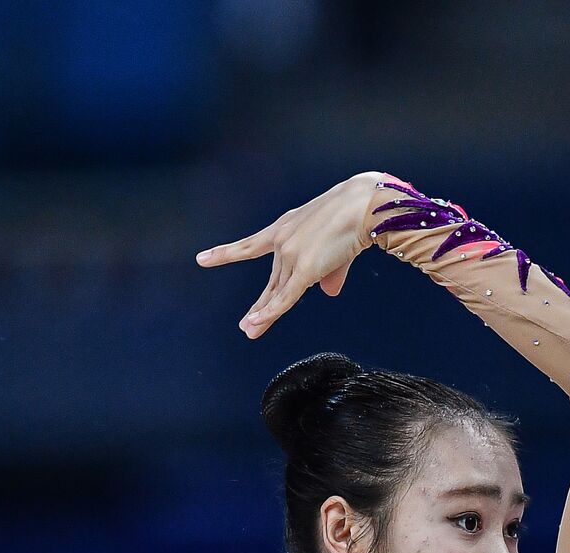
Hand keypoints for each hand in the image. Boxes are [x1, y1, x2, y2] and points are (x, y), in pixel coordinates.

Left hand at [196, 171, 382, 338]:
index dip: (227, 253)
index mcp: (284, 227)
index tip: (204, 258)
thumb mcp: (337, 244)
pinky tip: (256, 323)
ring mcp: (290, 254)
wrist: (365, 205)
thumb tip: (328, 292)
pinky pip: (285, 297)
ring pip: (279, 292)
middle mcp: (282, 241)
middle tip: (246, 324)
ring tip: (250, 331)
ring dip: (264, 315)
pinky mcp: (304, 268)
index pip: (251, 246)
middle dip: (259, 305)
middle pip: (271, 281)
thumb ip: (330, 271)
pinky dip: (270, 312)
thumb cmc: (357, 216)